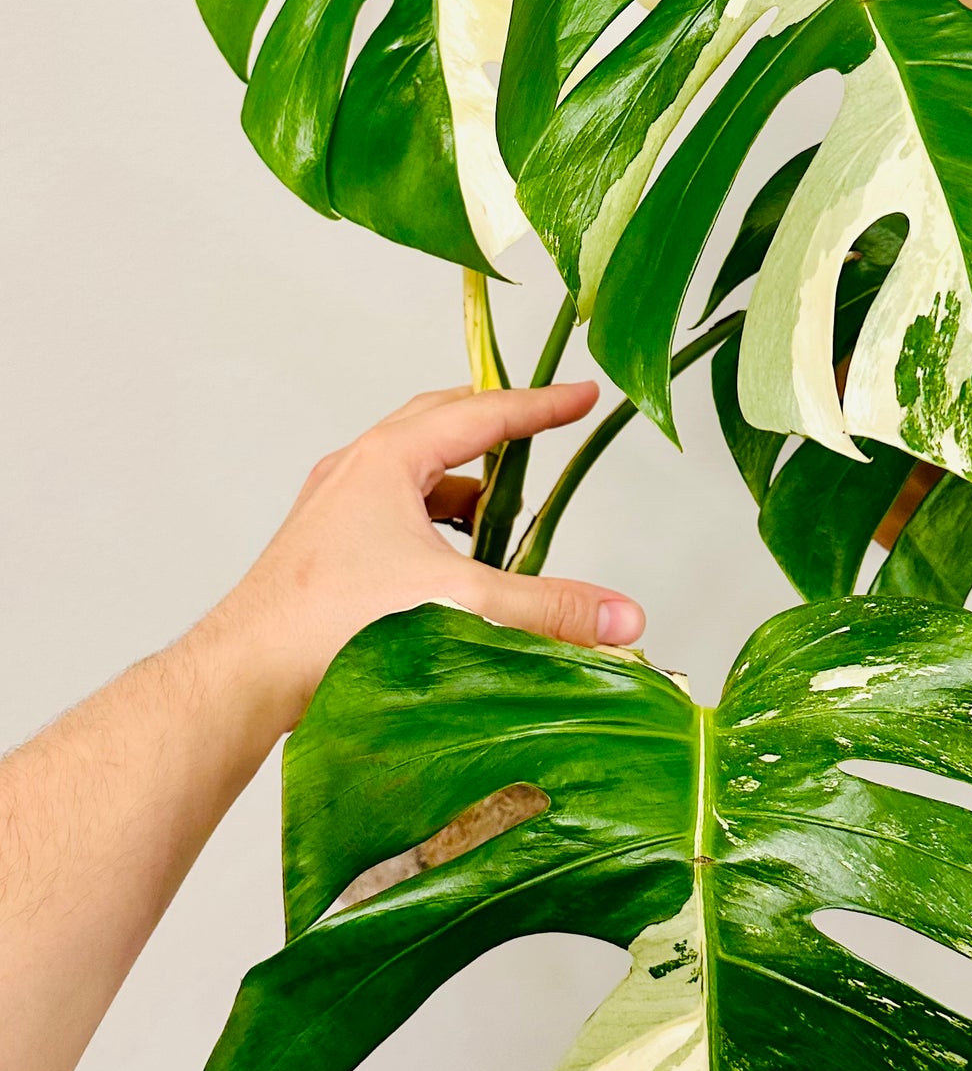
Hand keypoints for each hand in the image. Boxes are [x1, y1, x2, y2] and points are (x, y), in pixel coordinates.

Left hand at [199, 384, 644, 732]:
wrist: (247, 674)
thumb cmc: (333, 623)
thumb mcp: (462, 604)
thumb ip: (550, 609)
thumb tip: (625, 619)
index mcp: (387, 461)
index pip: (482, 414)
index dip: (541, 407)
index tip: (583, 396)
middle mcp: (355, 472)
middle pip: (439, 427)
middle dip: (496, 427)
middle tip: (543, 432)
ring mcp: (333, 511)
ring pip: (413, 476)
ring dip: (464, 486)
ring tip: (505, 519)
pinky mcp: (323, 552)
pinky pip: (391, 517)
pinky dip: (433, 526)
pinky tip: (452, 570)